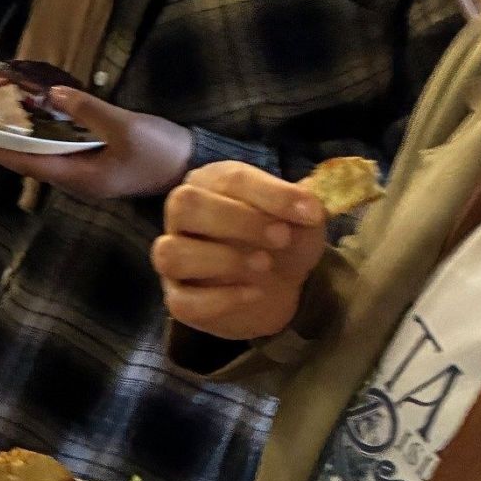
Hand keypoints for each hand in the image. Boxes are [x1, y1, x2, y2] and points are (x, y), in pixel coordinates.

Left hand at [0, 87, 192, 199]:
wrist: (193, 167)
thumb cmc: (161, 151)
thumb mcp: (126, 127)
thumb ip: (88, 110)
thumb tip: (54, 93)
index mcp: (80, 177)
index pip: (27, 164)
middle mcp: (77, 180)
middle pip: (30, 162)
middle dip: (3, 142)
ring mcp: (87, 174)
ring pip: (44, 156)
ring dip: (22, 139)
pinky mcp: (97, 165)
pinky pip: (61, 151)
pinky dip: (44, 136)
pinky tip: (36, 119)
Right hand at [152, 160, 327, 340]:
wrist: (277, 290)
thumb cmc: (282, 242)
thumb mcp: (302, 221)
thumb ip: (306, 207)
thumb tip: (310, 203)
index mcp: (211, 183)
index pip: (229, 178)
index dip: (271, 194)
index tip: (308, 213)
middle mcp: (183, 216)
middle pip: (185, 205)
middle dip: (237, 220)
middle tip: (282, 237)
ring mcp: (174, 258)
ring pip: (171, 253)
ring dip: (222, 258)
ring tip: (265, 265)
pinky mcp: (178, 299)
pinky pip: (182, 301)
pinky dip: (221, 299)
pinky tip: (254, 293)